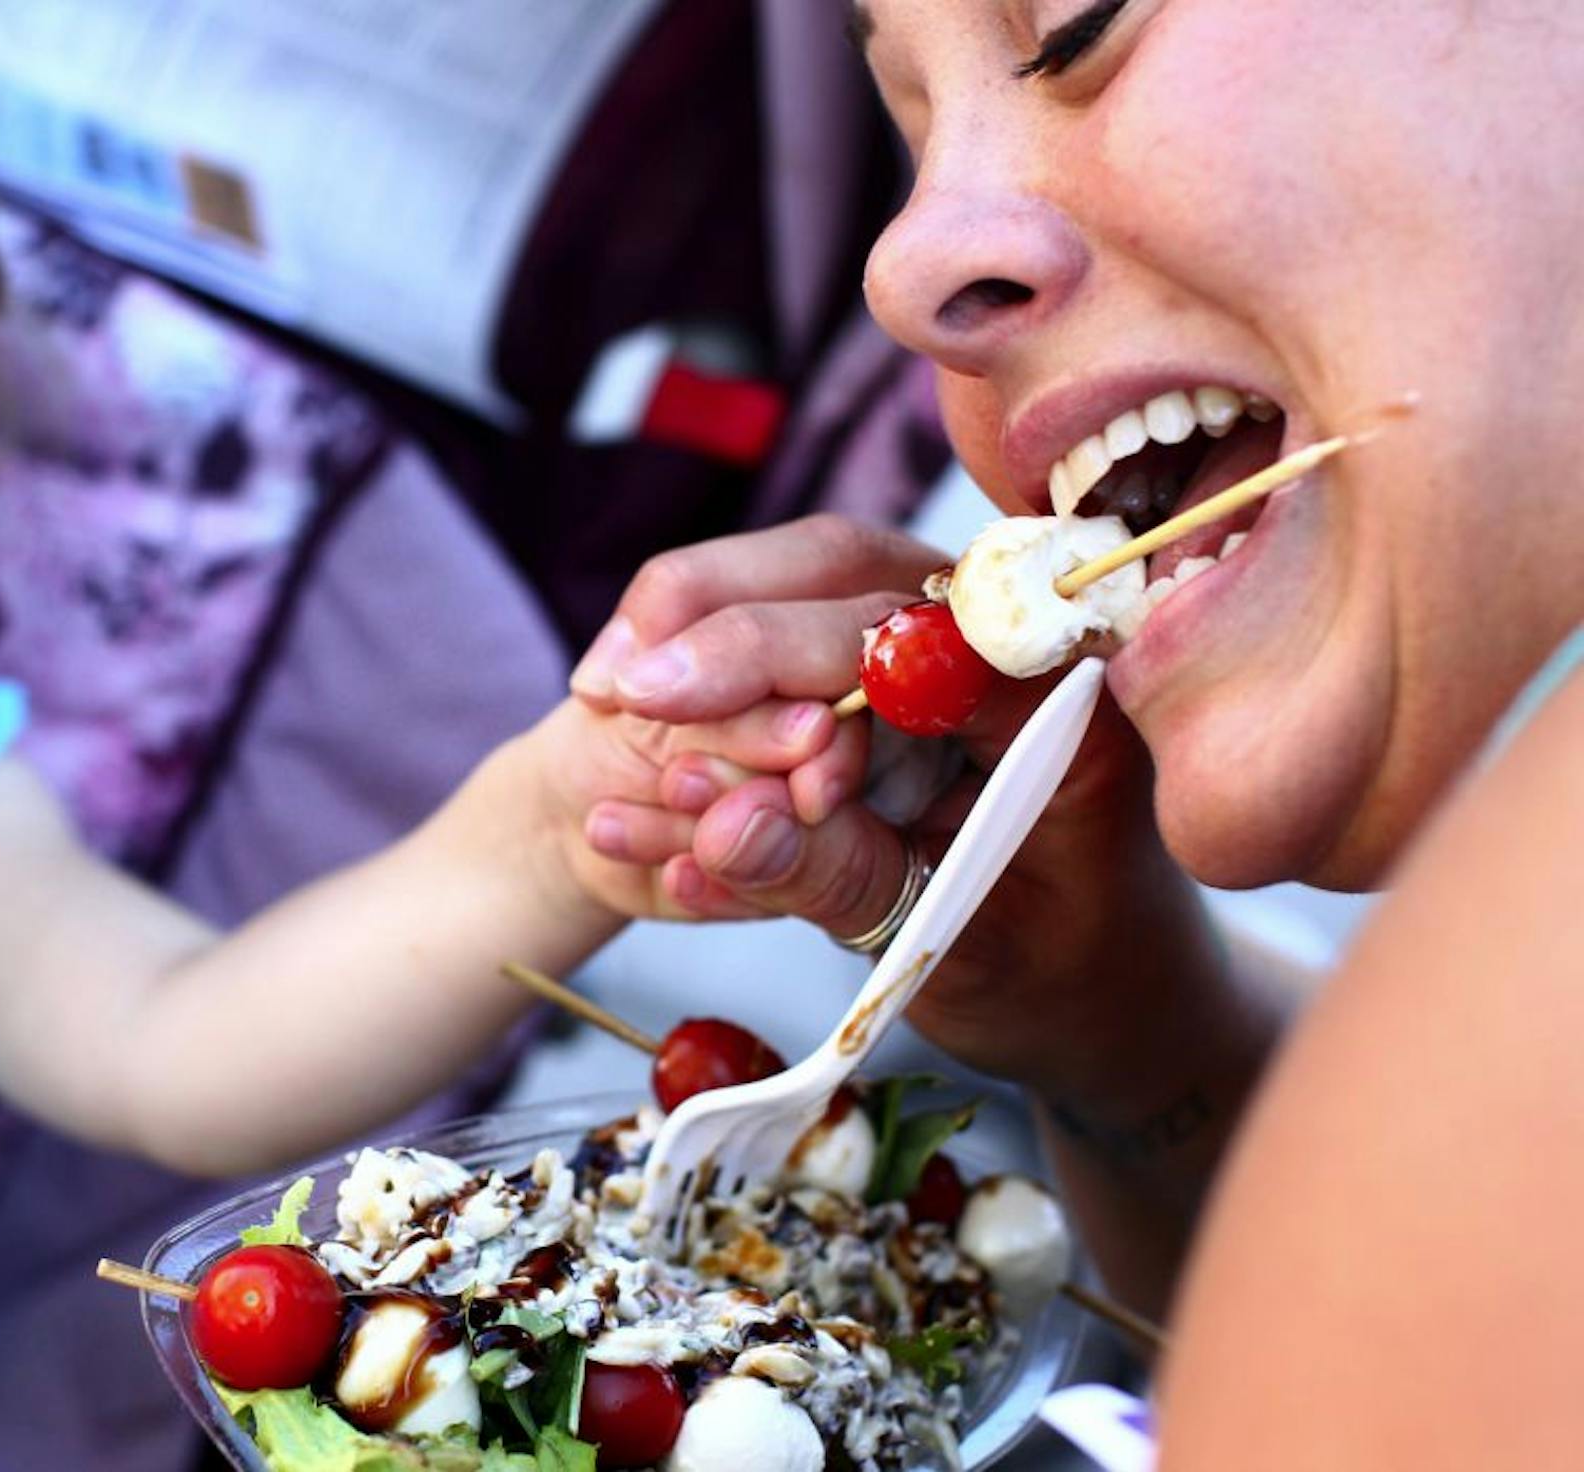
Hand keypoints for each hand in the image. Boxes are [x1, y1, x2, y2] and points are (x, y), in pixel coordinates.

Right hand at [568, 514, 1227, 1096]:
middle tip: (615, 687)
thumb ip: (840, 880)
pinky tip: (635, 685)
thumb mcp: (953, 952)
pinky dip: (715, 648)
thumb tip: (719, 827)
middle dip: (719, 621)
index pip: (908, 634)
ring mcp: (960, 635)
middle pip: (849, 571)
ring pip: (811, 578)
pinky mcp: (909, 654)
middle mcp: (1018, 641)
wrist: (1105, 989)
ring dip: (704, 620)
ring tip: (609, 689)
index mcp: (1067, 707)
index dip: (773, 651)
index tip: (663, 692)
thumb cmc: (1054, 978)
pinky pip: (799, 618)